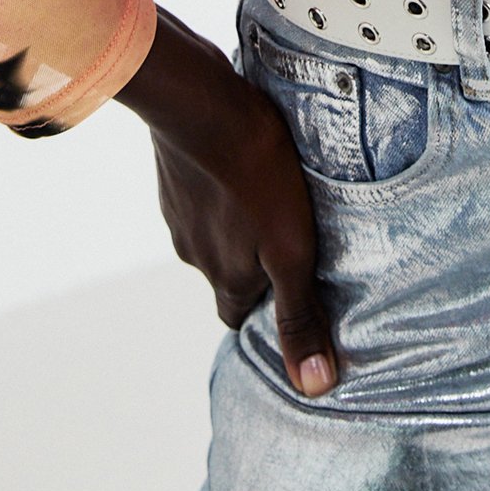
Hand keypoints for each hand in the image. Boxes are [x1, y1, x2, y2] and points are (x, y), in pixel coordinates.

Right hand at [116, 5, 337, 395]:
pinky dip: (222, 186)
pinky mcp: (175, 175)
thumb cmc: (255, 176)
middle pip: (228, 275)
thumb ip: (300, 315)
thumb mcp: (292, 250)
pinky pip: (202, 192)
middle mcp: (195, 255)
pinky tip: (245, 162)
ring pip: (213, 233)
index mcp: (225, 280)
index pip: (242, 318)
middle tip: (290, 234)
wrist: (201, 103)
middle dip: (254, 263)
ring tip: (273, 192)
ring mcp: (179, 213)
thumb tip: (315, 387)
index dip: (269, 309)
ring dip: (239, 221)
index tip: (294, 290)